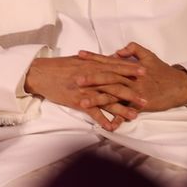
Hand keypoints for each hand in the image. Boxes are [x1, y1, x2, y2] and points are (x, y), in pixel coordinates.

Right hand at [24, 55, 145, 130]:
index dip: (130, 70)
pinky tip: (112, 128)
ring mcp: (85, 90)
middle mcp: (91, 77)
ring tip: (135, 115)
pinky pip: (93, 112)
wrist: (40, 74)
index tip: (145, 72)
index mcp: (91, 65)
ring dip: (122, 109)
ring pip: (107, 100)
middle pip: (115, 85)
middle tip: (146, 99)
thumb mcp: (77, 60)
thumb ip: (94, 61)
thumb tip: (109, 59)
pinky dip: (102, 121)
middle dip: (132, 92)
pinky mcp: (77, 101)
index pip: (115, 67)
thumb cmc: (58, 66)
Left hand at [79, 42, 186, 111]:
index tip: (79, 55)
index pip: (108, 61)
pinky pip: (128, 112)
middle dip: (91, 79)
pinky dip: (118, 118)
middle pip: (108, 78)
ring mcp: (135, 93)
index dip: (93, 58)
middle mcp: (130, 79)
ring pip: (114, 96)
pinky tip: (107, 124)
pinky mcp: (141, 104)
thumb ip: (132, 50)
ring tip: (82, 103)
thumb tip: (117, 51)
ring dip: (98, 100)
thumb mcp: (148, 55)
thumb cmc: (161, 70)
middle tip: (76, 80)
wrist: (179, 86)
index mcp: (129, 67)